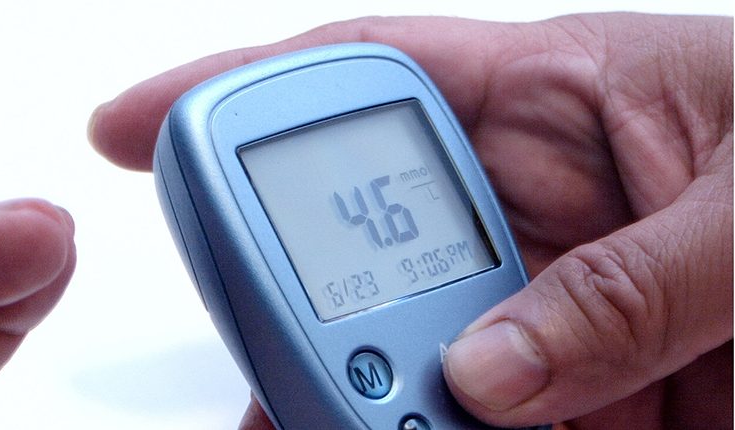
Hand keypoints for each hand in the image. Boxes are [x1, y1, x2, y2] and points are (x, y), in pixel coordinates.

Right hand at [87, 13, 730, 428]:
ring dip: (376, 408)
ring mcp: (580, 314)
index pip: (370, 77)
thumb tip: (492, 371)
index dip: (237, 95)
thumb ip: (640, 281)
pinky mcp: (623, 399)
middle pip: (374, 247)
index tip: (134, 132)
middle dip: (305, 306)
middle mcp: (556, 206)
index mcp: (575, 97)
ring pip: (429, 362)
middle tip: (275, 371)